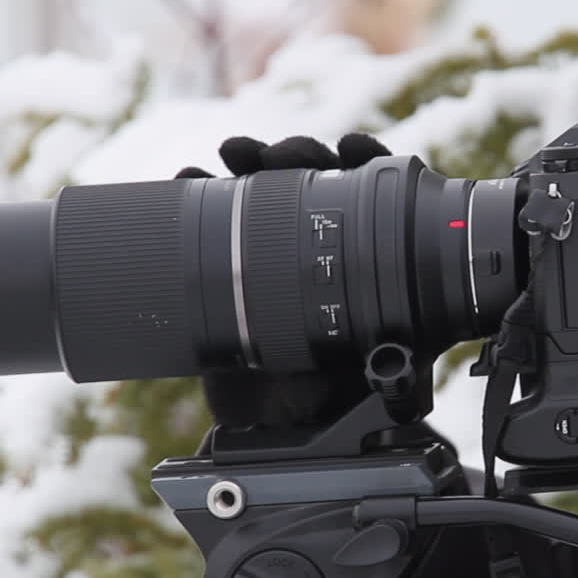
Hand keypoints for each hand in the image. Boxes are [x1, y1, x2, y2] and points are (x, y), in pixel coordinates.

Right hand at [177, 133, 390, 435]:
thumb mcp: (370, 389)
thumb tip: (388, 364)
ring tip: (235, 153)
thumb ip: (381, 375)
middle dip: (299, 153)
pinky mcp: (228, 261)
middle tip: (279, 154)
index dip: (368, 164)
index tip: (352, 150)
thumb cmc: (332, 403)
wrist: (275, 428)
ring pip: (266, 185)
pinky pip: (215, 215)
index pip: (375, 199)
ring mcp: (274, 249)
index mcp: (368, 265)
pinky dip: (200, 189)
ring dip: (251, 159)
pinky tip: (189, 177)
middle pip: (318, 177)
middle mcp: (323, 248)